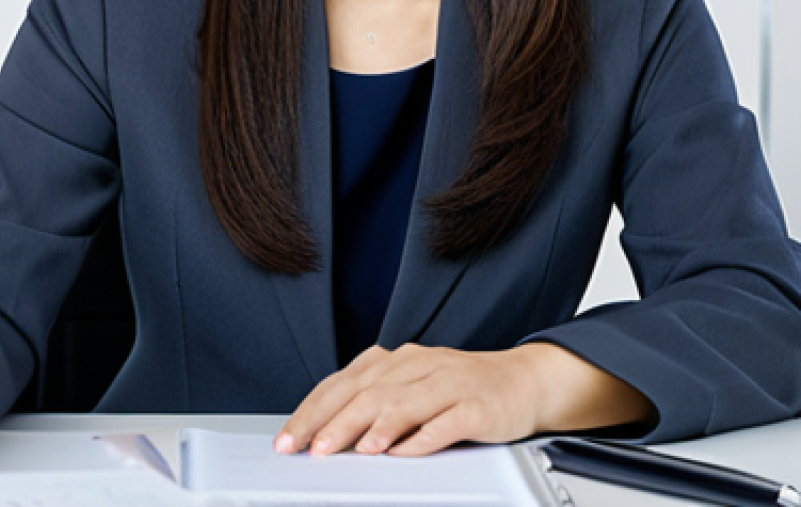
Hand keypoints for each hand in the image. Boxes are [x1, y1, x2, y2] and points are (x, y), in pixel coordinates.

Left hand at [275, 342, 655, 457]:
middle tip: (308, 447)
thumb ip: (377, 404)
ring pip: (401, 402)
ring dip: (370, 427)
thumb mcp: (414, 389)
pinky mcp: (476, 405)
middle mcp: (419, 365)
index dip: (313, 409)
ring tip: (347, 449)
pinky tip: (401, 452)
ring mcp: (448, 382)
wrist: (523, 381)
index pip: (344, 382)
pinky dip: (420, 437)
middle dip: (332, 420)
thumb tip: (330, 432)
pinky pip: (445, 421)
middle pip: (367, 391)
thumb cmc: (462, 390)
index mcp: (398, 360)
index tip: (289, 437)